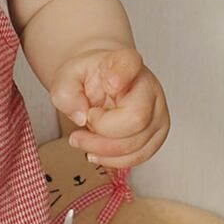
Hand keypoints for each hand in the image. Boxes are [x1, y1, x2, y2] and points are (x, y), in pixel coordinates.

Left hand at [50, 47, 169, 168]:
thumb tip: (81, 116)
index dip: (121, 75)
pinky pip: (139, 156)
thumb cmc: (86, 78)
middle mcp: (149, 87)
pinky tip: (95, 153)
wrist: (99, 84)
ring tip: (81, 141)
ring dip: (102, 151)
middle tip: (77, 131)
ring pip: (137, 144)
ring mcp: (157, 113)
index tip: (109, 83)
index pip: (129, 64)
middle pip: (135, 120)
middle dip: (100, 135)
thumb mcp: (66, 78)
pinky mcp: (155, 135)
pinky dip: (113, 160)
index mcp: (126, 63)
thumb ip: (66, 93)